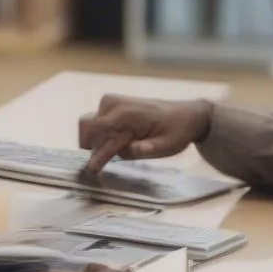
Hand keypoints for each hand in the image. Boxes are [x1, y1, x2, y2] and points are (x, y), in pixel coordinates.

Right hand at [79, 95, 212, 173]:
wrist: (187, 115)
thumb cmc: (177, 131)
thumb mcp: (166, 146)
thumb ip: (144, 149)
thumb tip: (124, 152)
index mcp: (126, 112)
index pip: (95, 129)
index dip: (93, 151)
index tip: (93, 169)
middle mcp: (113, 103)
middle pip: (86, 126)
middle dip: (93, 145)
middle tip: (107, 159)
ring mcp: (111, 102)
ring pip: (90, 126)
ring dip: (99, 141)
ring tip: (120, 149)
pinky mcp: (112, 105)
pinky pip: (98, 123)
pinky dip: (103, 136)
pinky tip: (122, 141)